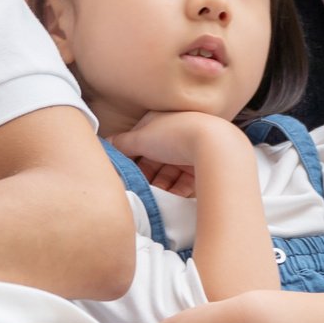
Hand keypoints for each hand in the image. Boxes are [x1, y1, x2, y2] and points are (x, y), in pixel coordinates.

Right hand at [111, 112, 249, 197]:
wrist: (216, 146)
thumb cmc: (176, 134)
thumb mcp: (142, 137)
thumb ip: (123, 143)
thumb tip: (107, 144)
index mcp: (163, 120)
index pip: (142, 141)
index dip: (131, 158)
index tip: (123, 174)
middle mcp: (179, 133)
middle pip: (156, 159)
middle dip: (146, 176)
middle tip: (137, 191)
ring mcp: (193, 150)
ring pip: (171, 173)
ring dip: (160, 186)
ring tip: (151, 199)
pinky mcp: (205, 166)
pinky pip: (185, 183)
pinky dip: (175, 192)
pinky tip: (167, 201)